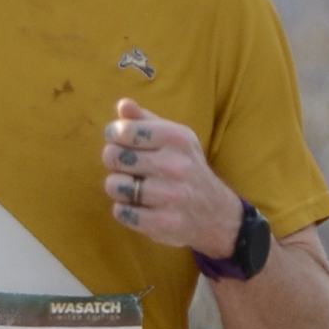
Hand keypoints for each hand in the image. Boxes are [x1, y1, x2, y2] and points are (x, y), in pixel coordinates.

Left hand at [102, 102, 240, 260]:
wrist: (215, 212)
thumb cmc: (186, 168)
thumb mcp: (174, 138)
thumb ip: (145, 121)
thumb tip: (123, 105)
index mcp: (177, 138)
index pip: (124, 130)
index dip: (113, 136)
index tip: (119, 141)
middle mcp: (176, 165)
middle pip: (113, 157)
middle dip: (114, 162)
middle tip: (127, 167)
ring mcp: (171, 196)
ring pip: (114, 185)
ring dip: (117, 188)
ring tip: (132, 187)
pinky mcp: (164, 223)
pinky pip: (122, 212)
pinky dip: (124, 211)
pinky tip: (139, 207)